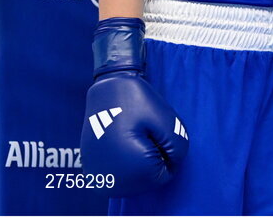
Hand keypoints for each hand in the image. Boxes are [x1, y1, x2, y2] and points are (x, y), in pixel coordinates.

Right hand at [80, 18, 188, 195]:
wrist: (105, 90)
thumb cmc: (138, 103)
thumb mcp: (169, 123)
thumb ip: (179, 148)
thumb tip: (174, 164)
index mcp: (134, 171)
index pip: (167, 174)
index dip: (168, 151)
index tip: (154, 130)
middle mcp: (114, 183)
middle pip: (150, 178)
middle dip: (154, 156)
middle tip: (141, 131)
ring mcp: (100, 179)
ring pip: (136, 177)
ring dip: (140, 160)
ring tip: (130, 135)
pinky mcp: (93, 173)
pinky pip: (121, 175)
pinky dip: (126, 161)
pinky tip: (120, 141)